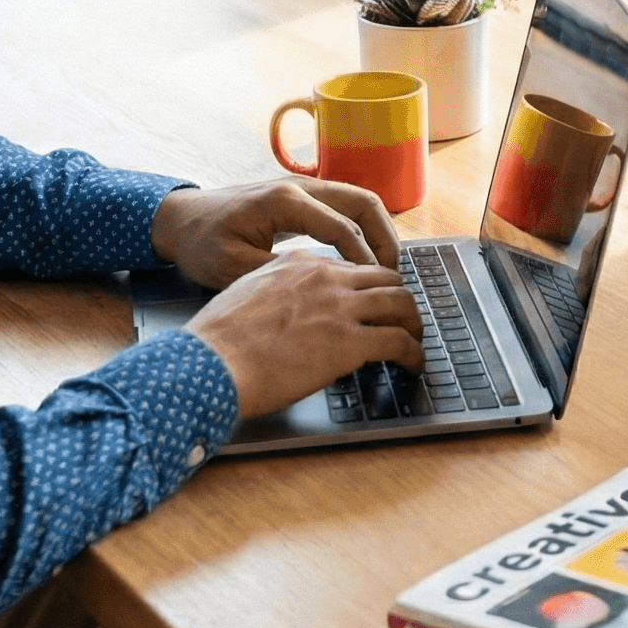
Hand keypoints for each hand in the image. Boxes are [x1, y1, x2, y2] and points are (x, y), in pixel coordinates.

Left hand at [150, 177, 400, 288]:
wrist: (176, 219)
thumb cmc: (200, 243)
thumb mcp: (235, 267)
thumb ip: (281, 276)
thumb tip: (323, 294)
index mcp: (285, 200)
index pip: (343, 227)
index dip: (364, 259)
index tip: (377, 288)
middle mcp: (299, 186)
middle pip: (364, 202)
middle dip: (386, 237)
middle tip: (394, 274)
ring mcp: (301, 188)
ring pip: (358, 201)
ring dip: (377, 231)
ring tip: (385, 267)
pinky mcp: (299, 197)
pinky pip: (342, 207)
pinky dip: (361, 228)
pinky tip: (361, 258)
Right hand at [186, 252, 423, 417]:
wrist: (211, 362)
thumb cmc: (218, 339)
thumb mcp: (248, 293)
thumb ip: (276, 291)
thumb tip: (289, 308)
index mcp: (300, 263)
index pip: (350, 267)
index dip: (368, 287)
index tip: (371, 303)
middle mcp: (326, 278)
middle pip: (385, 278)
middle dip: (399, 299)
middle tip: (403, 319)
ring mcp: (341, 308)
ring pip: (401, 304)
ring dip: (414, 323)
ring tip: (415, 341)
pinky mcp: (350, 342)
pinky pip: (399, 342)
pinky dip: (413, 353)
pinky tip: (413, 364)